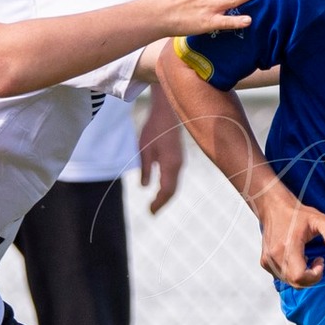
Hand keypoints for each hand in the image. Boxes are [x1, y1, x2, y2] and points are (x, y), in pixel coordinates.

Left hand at [137, 92, 184, 213]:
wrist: (168, 112)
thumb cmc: (154, 129)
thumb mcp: (144, 149)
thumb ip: (146, 169)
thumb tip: (145, 186)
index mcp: (170, 164)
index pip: (166, 190)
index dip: (159, 203)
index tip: (150, 212)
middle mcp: (178, 165)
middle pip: (172, 190)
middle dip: (162, 202)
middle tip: (151, 212)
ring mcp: (180, 161)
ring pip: (174, 184)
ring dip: (165, 195)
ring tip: (155, 203)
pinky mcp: (178, 157)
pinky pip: (174, 177)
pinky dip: (168, 186)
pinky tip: (160, 188)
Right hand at [254, 189, 324, 287]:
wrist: (274, 208)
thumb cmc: (297, 214)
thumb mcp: (319, 219)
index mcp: (288, 246)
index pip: (300, 276)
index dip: (314, 276)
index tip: (320, 261)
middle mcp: (275, 256)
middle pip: (296, 282)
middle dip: (311, 277)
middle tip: (316, 260)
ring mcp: (268, 260)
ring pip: (289, 281)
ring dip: (302, 275)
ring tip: (306, 257)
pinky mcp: (264, 262)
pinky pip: (281, 277)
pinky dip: (292, 273)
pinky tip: (296, 258)